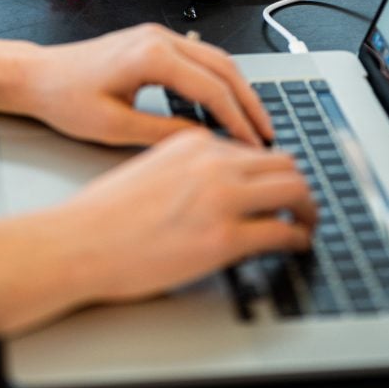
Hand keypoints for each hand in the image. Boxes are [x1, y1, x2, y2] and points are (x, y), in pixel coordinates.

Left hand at [22, 23, 272, 146]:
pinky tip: (225, 105)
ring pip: (215, 58)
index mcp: (151, 56)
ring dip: (238, 89)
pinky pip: (199, 57)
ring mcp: (156, 36)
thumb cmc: (64, 98)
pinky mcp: (152, 43)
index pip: (211, 88)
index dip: (238, 119)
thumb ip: (163, 133)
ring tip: (253, 123)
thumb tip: (203, 141)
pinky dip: (219, 80)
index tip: (253, 144)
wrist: (37, 76)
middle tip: (267, 134)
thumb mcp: (114, 127)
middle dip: (250, 102)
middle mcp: (158, 39)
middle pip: (223, 67)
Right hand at [51, 128, 315, 304]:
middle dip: (301, 183)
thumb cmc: (102, 213)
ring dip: (308, 208)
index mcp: (192, 143)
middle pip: (283, 162)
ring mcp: (220, 199)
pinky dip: (298, 238)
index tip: (279, 182)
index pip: (253, 146)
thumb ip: (188, 167)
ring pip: (294, 190)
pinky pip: (282, 232)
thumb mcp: (149, 167)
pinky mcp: (223, 238)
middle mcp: (212, 163)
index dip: (273, 167)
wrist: (79, 241)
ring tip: (308, 223)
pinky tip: (296, 244)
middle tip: (304, 202)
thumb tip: (217, 182)